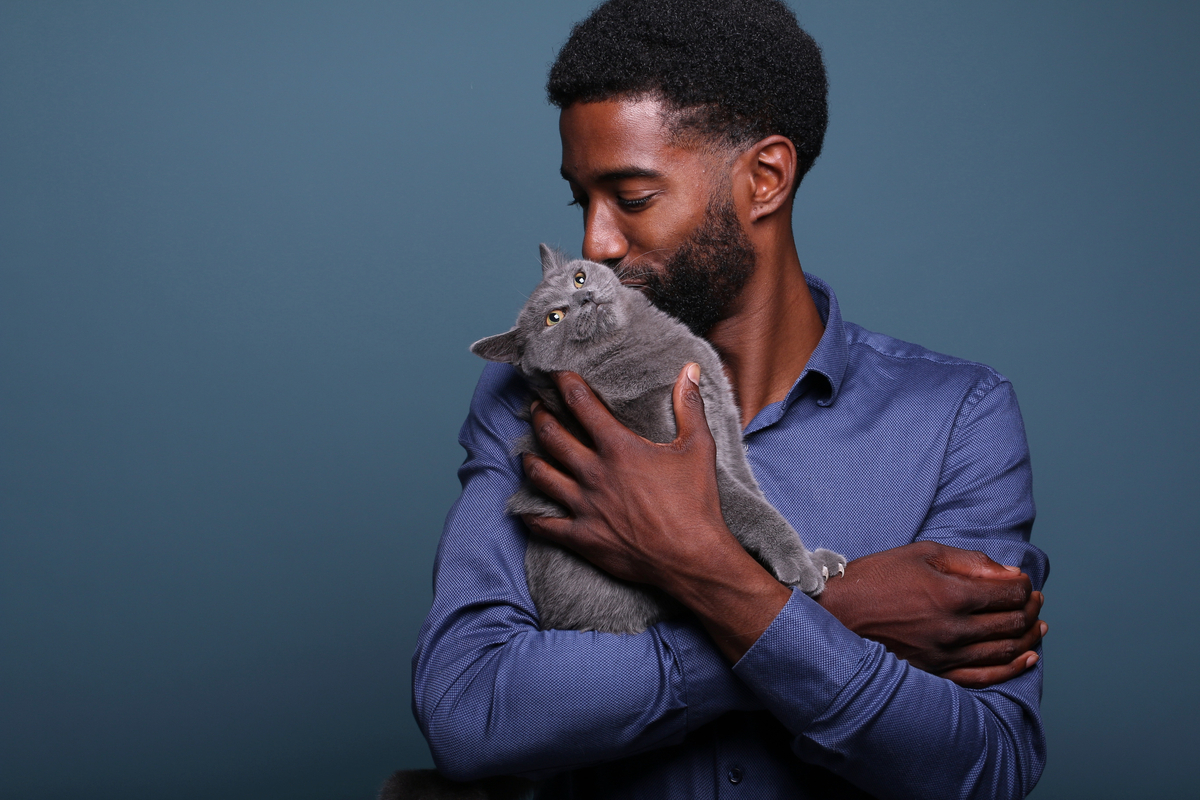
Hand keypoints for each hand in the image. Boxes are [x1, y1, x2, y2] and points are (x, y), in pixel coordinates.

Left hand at [521, 366, 791, 659]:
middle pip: (552, 437)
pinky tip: (524, 508)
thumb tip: (690, 370)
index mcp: (618, 448)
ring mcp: (584, 506)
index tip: (555, 374)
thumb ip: (689, 406)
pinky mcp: (582, 537)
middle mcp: (594, 473)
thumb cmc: (696, 502)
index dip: (565, 384)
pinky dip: (530, 514)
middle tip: (535, 408)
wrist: (692, 558)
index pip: (581, 405)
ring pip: (541, 476)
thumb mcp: (699, 448)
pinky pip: (544, 524)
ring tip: (526, 452)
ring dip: (530, 460)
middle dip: (540, 417)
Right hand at [816, 542, 1046, 688]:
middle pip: (1012, 622)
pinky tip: (1026, 659)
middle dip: (1029, 609)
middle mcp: (953, 629)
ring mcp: (945, 655)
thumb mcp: (920, 554)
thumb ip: (968, 561)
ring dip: (1027, 637)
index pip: (1009, 593)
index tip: (1023, 582)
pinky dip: (1010, 669)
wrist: (836, 614)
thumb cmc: (875, 579)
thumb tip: (1010, 573)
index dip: (1024, 586)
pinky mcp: (936, 672)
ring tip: (1036, 626)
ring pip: (1004, 650)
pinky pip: (984, 676)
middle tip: (1034, 600)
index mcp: (951, 595)